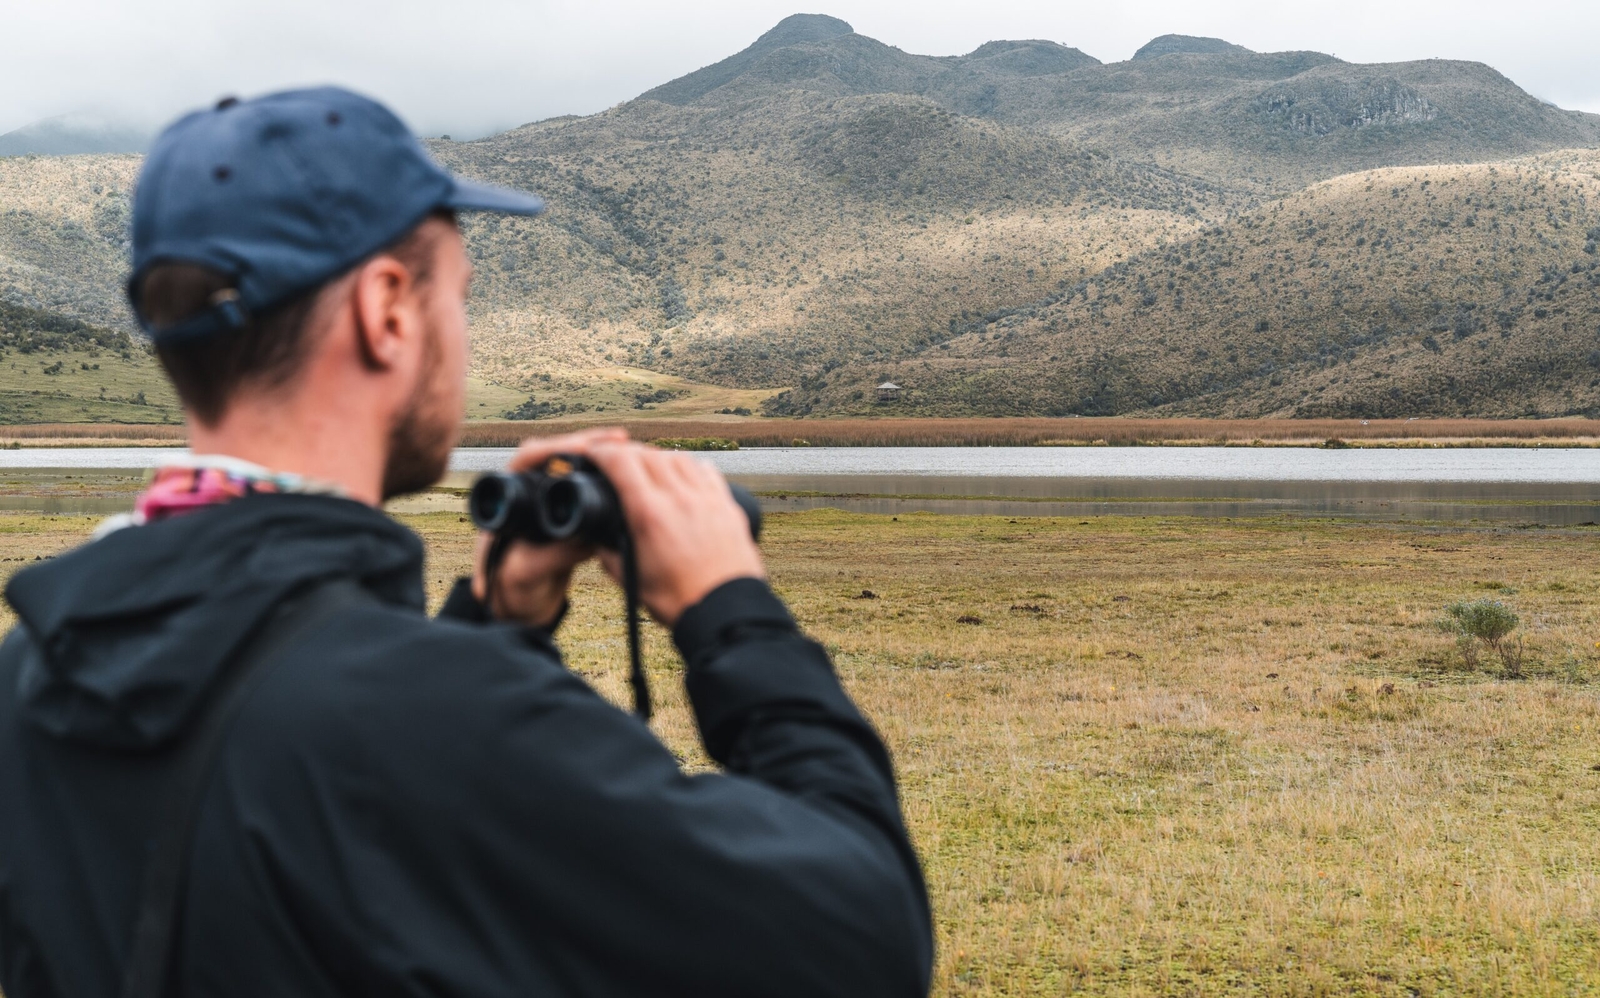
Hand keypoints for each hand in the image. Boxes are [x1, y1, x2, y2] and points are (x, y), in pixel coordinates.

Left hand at [472, 427, 628, 626]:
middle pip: (553, 454)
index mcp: (506, 501)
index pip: (527, 460)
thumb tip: (586, 541)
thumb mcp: (526, 575)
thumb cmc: (513, 592)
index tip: (584, 449)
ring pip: (570, 466)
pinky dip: (603, 474)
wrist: (524, 605)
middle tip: (619, 439)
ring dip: (598, 455)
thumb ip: (549, 558)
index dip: (556, 449)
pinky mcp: (562, 509)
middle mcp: (524, 494)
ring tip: (627, 447)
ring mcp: (543, 500)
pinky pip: (582, 482)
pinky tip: (626, 471)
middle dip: (586, 443)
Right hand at [586, 441, 764, 627]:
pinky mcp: (727, 506)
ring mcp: (706, 499)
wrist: (724, 612)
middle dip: (627, 452)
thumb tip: (598, 541)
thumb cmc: (680, 600)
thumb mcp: (631, 580)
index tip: (594, 453)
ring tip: (649, 467)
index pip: (621, 462)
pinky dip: (690, 467)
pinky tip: (684, 476)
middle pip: (648, 454)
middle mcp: (679, 498)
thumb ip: (608, 555)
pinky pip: (707, 471)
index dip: (601, 452)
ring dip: (658, 457)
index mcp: (650, 514)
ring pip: (678, 458)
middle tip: (617, 461)